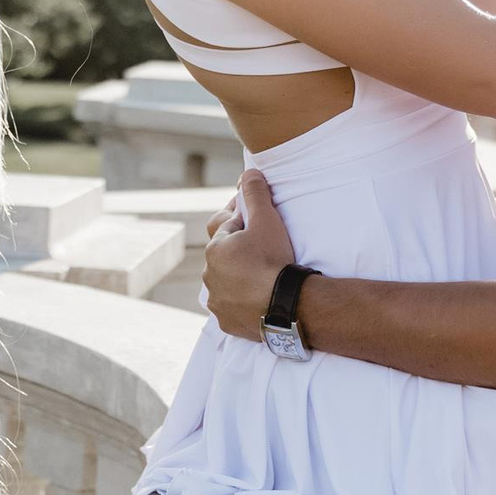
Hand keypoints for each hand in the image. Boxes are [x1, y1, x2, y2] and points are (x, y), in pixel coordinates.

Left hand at [202, 170, 294, 342]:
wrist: (286, 307)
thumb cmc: (273, 260)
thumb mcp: (267, 220)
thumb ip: (255, 194)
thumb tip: (249, 172)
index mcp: (215, 249)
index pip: (228, 225)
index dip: (243, 218)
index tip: (257, 216)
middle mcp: (209, 275)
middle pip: (225, 255)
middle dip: (239, 249)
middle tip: (263, 248)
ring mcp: (217, 302)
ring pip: (227, 282)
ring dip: (239, 277)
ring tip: (263, 275)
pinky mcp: (228, 322)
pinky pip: (233, 307)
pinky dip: (243, 302)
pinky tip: (259, 298)